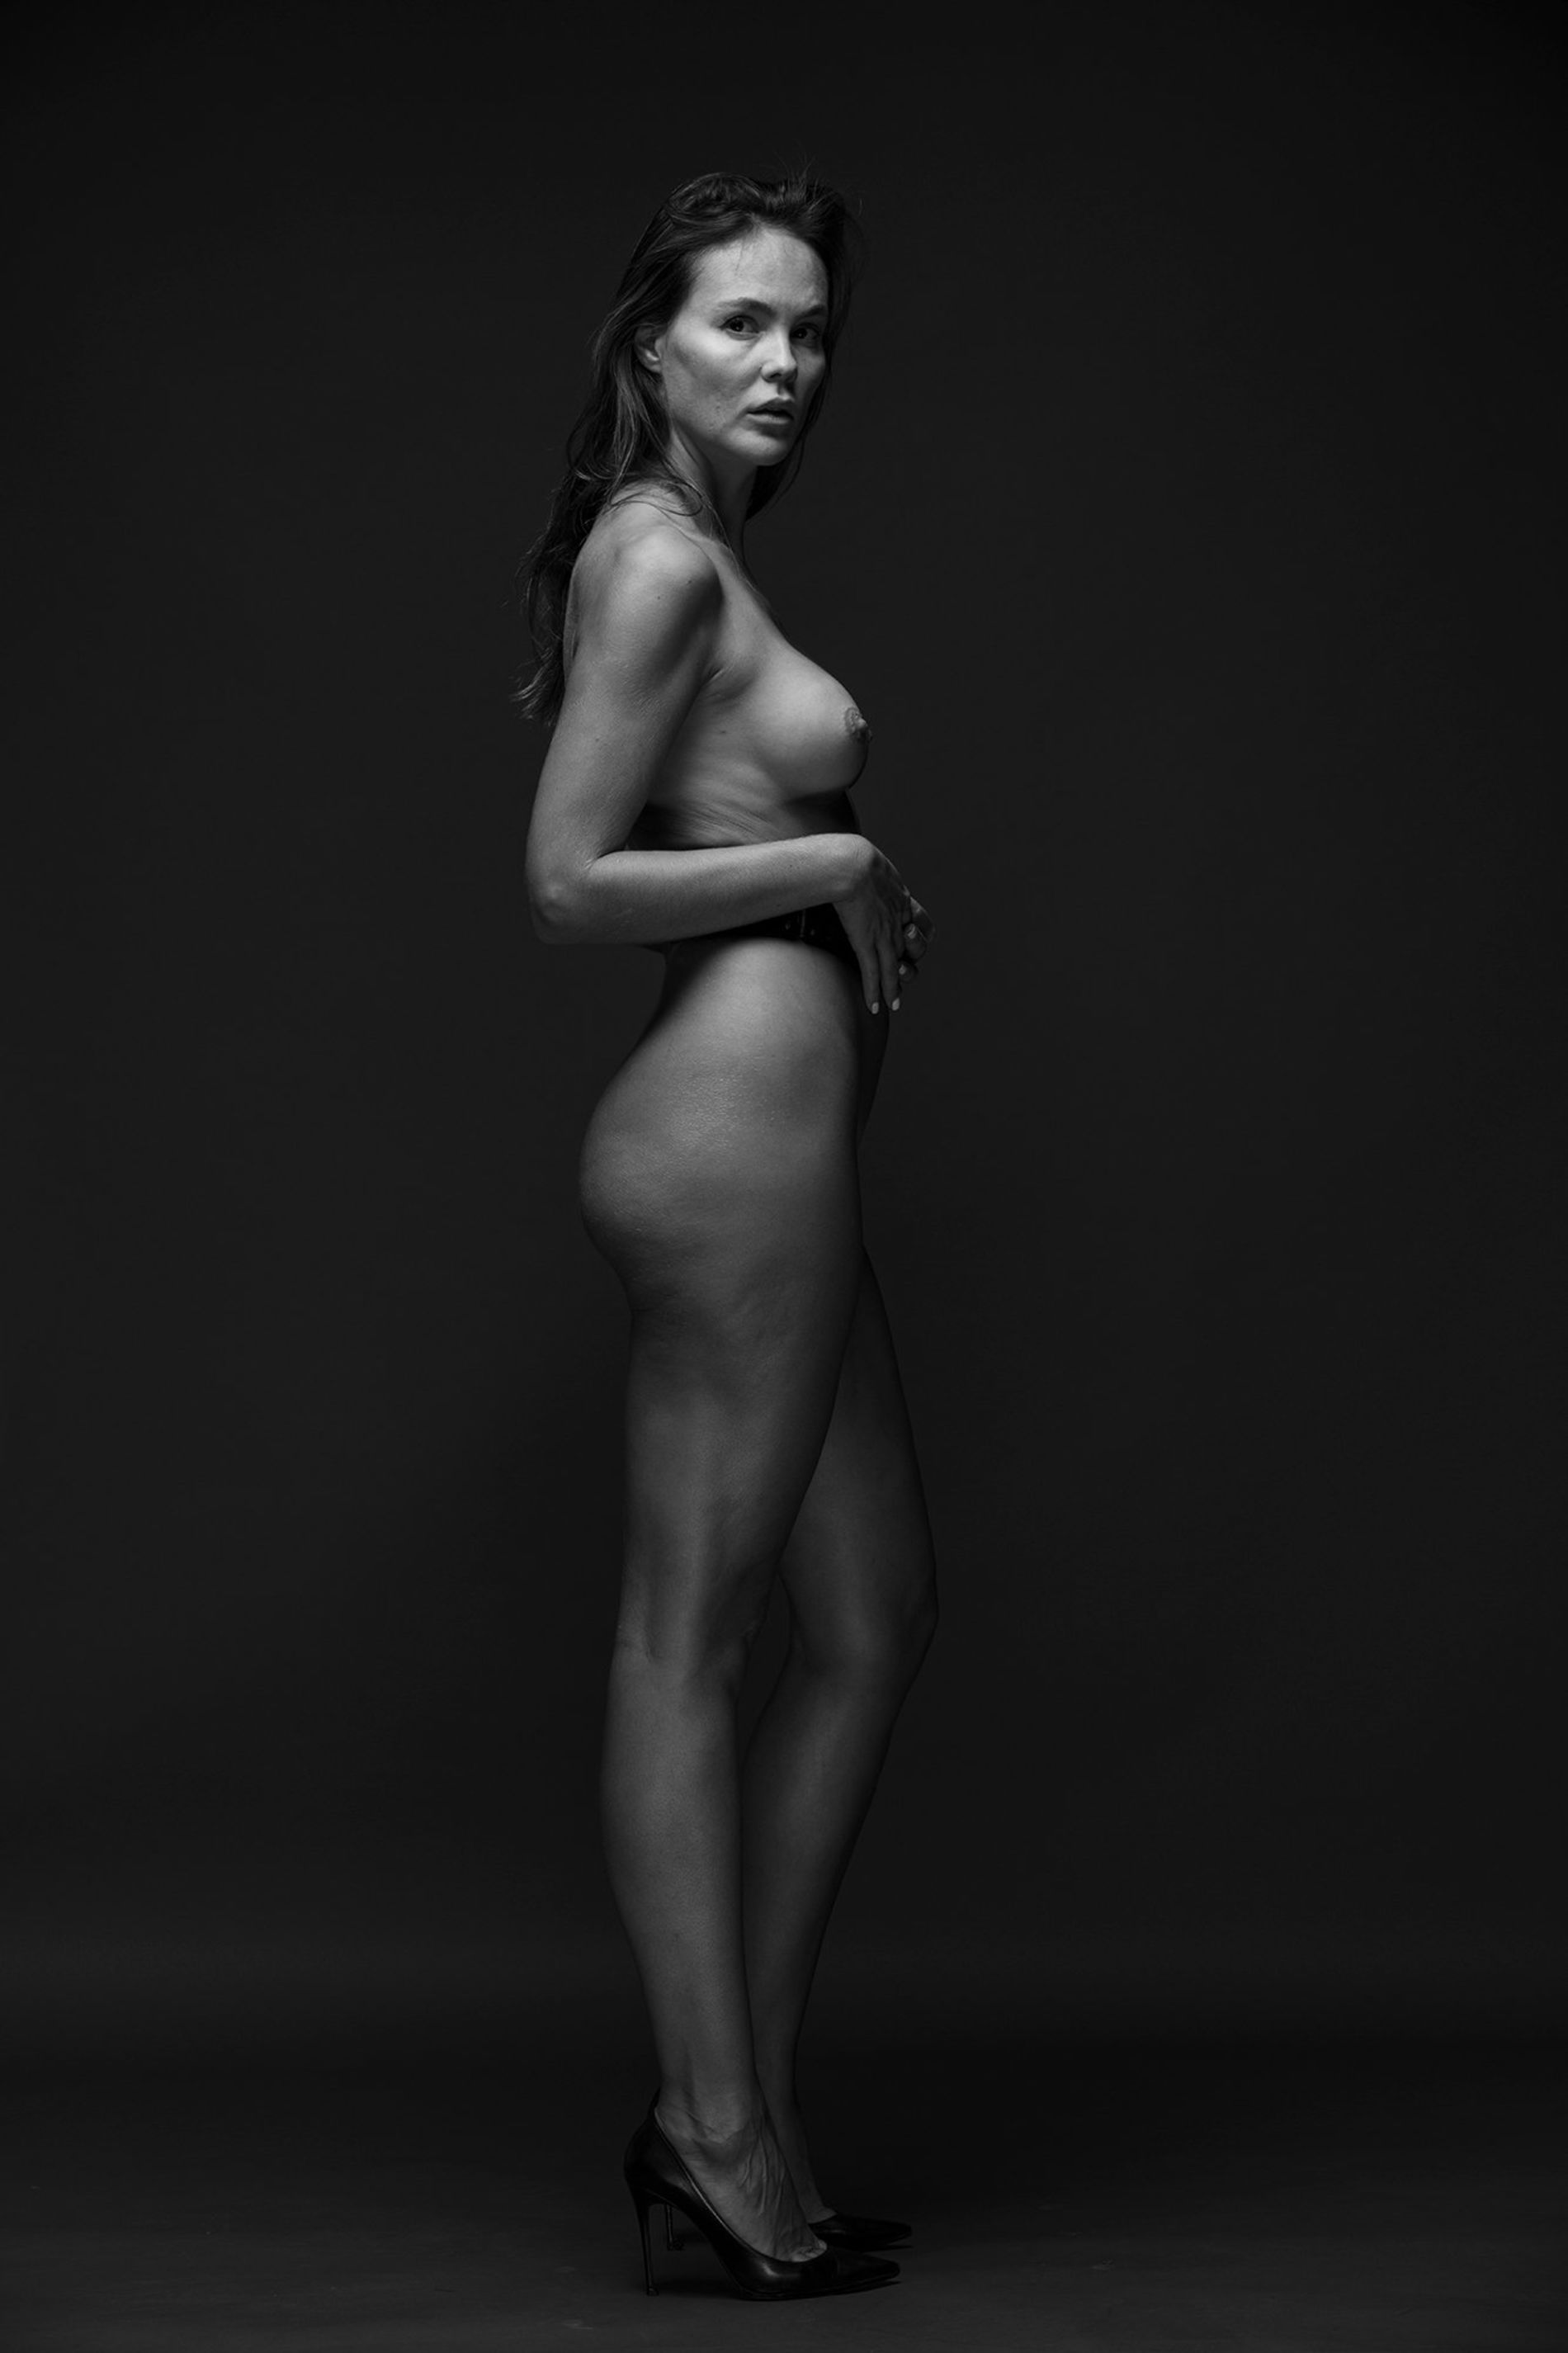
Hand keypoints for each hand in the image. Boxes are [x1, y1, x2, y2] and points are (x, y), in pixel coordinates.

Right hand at [834, 838, 934, 1015]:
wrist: (850, 864)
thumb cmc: (854, 858)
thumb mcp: (872, 863)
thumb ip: (871, 873)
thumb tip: (858, 866)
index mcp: (903, 903)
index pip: (923, 927)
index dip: (919, 939)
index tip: (910, 945)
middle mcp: (897, 923)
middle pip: (912, 953)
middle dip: (909, 968)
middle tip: (902, 979)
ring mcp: (883, 935)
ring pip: (893, 969)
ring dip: (893, 990)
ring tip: (894, 1005)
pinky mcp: (866, 942)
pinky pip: (873, 973)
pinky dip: (874, 992)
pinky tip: (873, 1006)